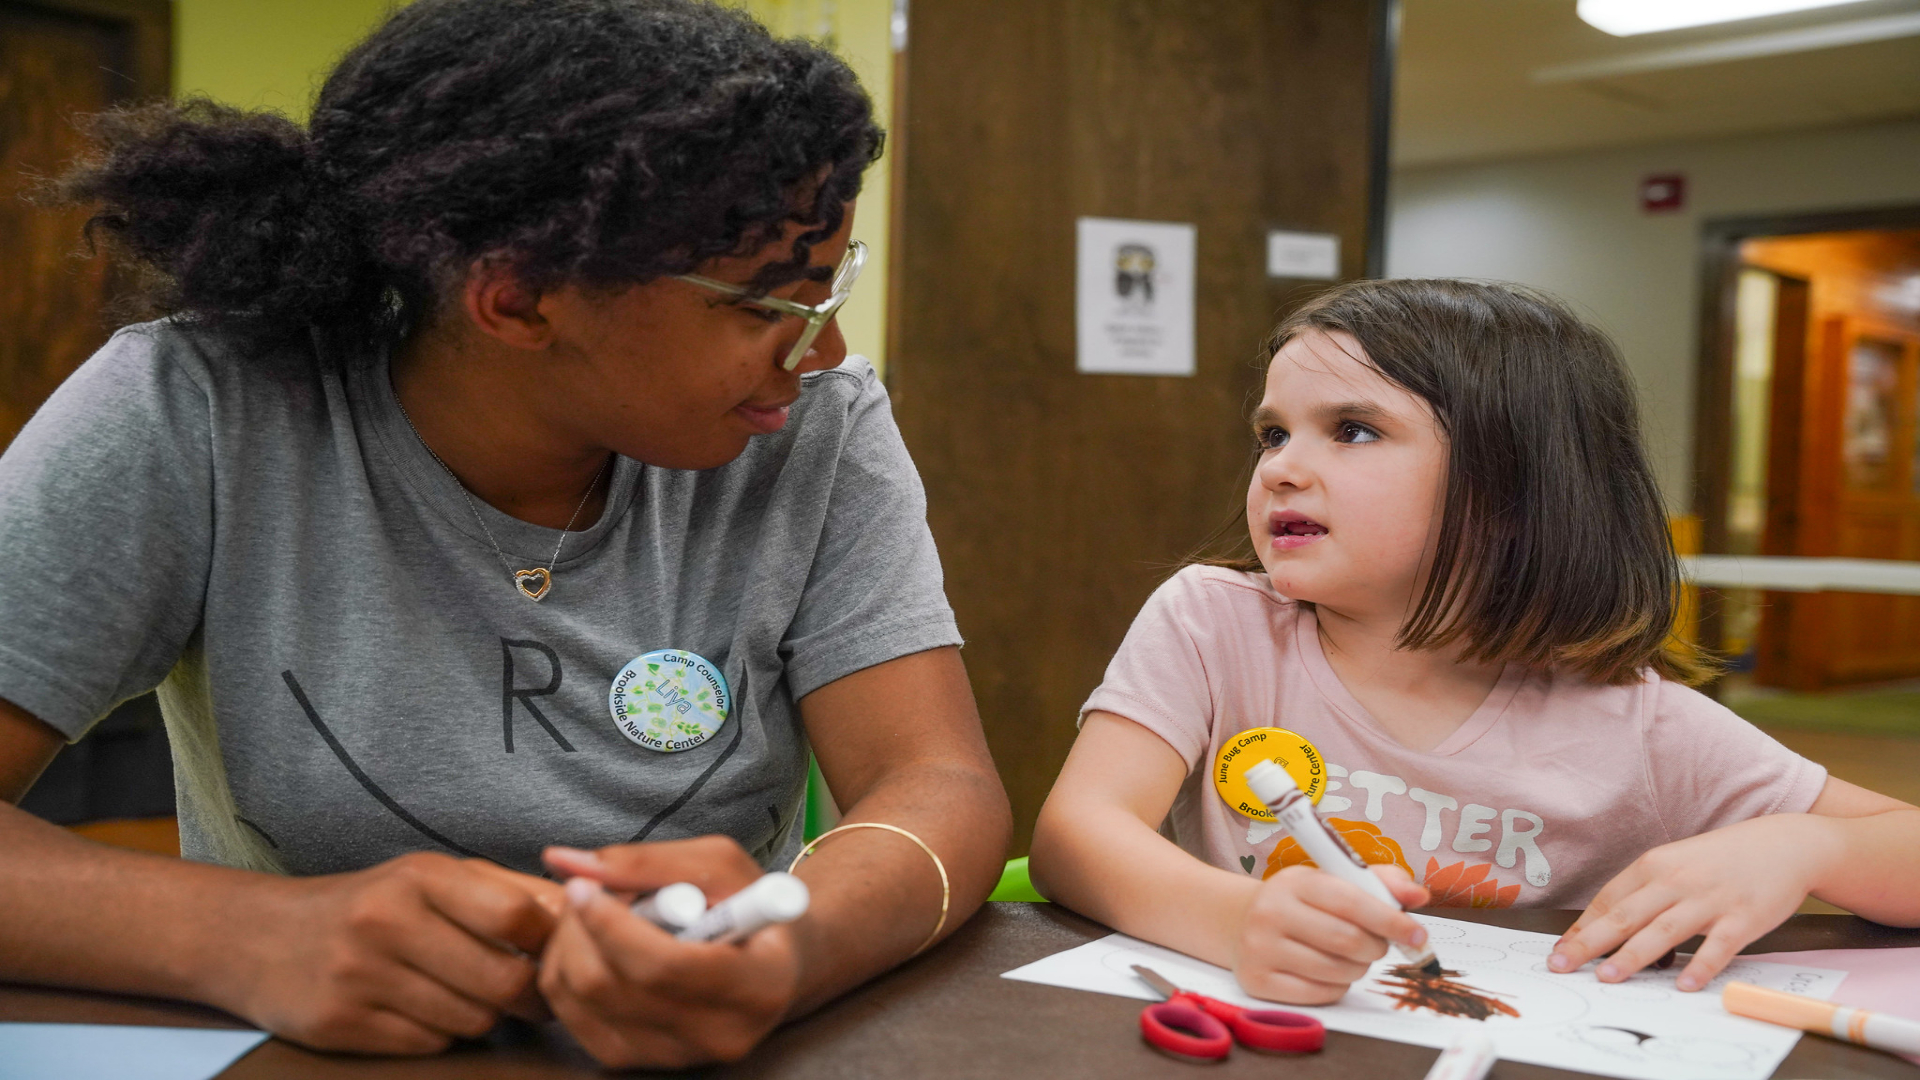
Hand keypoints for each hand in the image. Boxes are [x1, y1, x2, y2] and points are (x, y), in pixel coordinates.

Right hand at [222, 852, 557, 1053]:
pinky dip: (440, 1034)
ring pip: (472, 1020)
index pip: (515, 916)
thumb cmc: (370, 904)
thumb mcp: (432, 878)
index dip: (550, 942)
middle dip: (529, 995)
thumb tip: (579, 911)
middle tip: (530, 993)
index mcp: (419, 876)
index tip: (557, 951)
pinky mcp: (341, 1025)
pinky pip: (430, 1044)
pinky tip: (422, 1010)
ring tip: (467, 994)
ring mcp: (360, 977)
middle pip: (503, 980)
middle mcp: (387, 922)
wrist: (259, 937)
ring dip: (484, 1015)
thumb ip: (507, 892)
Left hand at [537, 836, 801, 1067]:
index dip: (610, 924)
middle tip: (587, 888)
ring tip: (596, 913)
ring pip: (580, 999)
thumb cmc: (750, 907)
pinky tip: (591, 945)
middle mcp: (718, 1036)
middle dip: (580, 927)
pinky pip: (569, 1015)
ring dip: (569, 944)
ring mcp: (674, 1057)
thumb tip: (564, 861)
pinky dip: (565, 970)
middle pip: (609, 986)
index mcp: (759, 986)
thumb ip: (649, 862)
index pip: (664, 966)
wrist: (771, 969)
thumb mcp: (721, 867)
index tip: (582, 885)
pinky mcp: (636, 1061)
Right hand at [1234, 863, 1429, 1004]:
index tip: (1417, 934)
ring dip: (1358, 968)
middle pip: (1346, 940)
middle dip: (1376, 947)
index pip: (1350, 902)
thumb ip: (1379, 883)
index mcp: (1293, 881)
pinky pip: (1320, 994)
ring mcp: (1259, 948)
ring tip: (1349, 956)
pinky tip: (1329, 972)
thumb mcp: (1333, 880)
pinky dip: (1338, 986)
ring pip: (1337, 971)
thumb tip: (1420, 895)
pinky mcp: (1256, 981)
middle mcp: (1270, 912)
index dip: (1390, 920)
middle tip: (1378, 945)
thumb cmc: (1301, 902)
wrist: (1241, 922)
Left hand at [1549, 815, 1827, 990]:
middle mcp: (1677, 881)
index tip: (1560, 950)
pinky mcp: (1743, 919)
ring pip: (1663, 932)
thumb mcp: (1676, 864)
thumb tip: (1612, 930)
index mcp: (1655, 865)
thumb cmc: (1721, 860)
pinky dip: (1700, 967)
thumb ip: (1647, 893)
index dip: (1582, 927)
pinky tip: (1684, 985)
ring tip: (1607, 978)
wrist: (1784, 845)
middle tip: (1561, 965)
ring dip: (1632, 956)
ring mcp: (1710, 900)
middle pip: (1625, 916)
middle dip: (1589, 943)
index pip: (1608, 900)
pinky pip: (1717, 947)